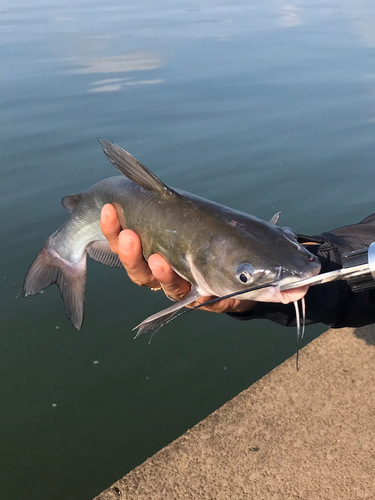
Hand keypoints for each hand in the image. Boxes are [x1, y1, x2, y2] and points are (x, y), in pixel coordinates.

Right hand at [100, 204, 255, 313]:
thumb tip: (116, 154)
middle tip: (129, 235)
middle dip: (130, 254)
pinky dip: (199, 295)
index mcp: (148, 252)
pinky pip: (198, 299)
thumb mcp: (178, 213)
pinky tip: (198, 288)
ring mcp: (181, 287)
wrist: (234, 266)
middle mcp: (159, 273)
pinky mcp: (204, 297)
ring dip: (160, 274)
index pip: (123, 243)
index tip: (108, 208)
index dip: (112, 228)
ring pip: (164, 286)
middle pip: (137, 269)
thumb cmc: (198, 235)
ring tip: (158, 259)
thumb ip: (155, 193)